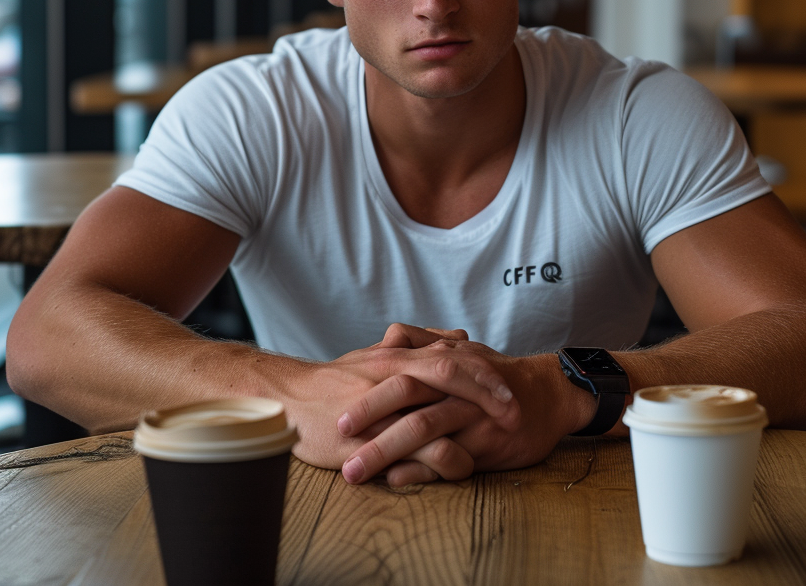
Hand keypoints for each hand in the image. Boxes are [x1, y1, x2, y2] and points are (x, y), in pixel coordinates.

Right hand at [285, 331, 518, 482]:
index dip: (484, 370)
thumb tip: (457, 337)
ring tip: (501, 437)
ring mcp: (383, 405)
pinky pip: (414, 448)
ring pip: (436, 408)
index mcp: (399, 354)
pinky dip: (443, 458)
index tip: (513, 384)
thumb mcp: (378, 356)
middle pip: (451, 372)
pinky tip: (462, 467)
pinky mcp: (371, 438)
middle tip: (516, 409)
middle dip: (488, 390)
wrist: (290, 400)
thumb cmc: (337, 382)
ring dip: (472, 424)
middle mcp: (394, 372)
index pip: (451, 355)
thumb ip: (419, 346)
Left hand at [337, 337, 589, 485]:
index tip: (330, 406)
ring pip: (423, 426)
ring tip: (353, 471)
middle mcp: (454, 382)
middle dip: (368, 413)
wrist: (550, 394)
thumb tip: (391, 336)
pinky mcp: (486, 440)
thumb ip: (424, 343)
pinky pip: (450, 457)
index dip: (364, 386)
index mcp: (442, 359)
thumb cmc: (497, 376)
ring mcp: (470, 411)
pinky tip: (397, 482)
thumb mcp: (459, 352)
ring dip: (384, 450)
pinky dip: (421, 470)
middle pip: (405, 392)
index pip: (396, 368)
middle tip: (335, 433)